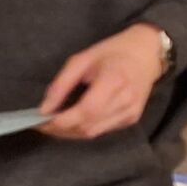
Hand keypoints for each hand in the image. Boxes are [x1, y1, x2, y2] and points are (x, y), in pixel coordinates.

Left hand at [40, 24, 163, 139]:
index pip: (86, 111)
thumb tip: (44, 109)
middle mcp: (126, 101)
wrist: (146, 54)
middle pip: (87, 127)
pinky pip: (101, 130)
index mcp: (114, 80)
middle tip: (42, 124)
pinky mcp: (131, 119)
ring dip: (70, 132)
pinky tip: (73, 121)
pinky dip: (83, 128)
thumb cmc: (112, 52)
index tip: (40, 121)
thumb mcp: (81, 59)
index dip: (61, 121)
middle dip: (61, 129)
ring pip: (93, 133)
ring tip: (54, 123)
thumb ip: (61, 84)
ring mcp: (131, 113)